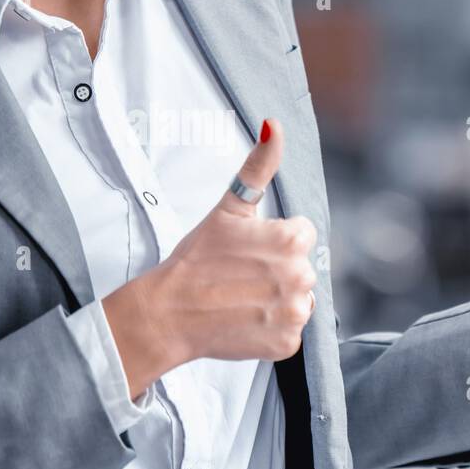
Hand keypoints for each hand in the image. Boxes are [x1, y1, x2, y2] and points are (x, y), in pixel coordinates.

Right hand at [103, 119, 317, 397]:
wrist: (166, 313)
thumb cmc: (196, 259)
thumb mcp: (229, 208)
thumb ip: (258, 167)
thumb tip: (275, 125)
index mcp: (292, 242)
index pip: (303, 236)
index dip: (274, 240)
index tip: (248, 249)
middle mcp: (301, 278)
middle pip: (302, 268)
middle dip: (276, 269)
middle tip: (240, 274)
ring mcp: (295, 313)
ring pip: (298, 299)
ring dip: (276, 298)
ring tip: (242, 296)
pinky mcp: (286, 343)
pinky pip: (290, 331)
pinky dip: (270, 327)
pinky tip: (245, 318)